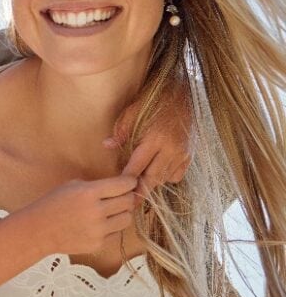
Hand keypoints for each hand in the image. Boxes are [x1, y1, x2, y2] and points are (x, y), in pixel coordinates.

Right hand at [28, 176, 137, 254]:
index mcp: (89, 192)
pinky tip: (100, 224)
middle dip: (128, 197)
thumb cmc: (53, 204)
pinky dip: (112, 228)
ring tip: (112, 211)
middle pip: (129, 202)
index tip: (131, 182)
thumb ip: (96, 186)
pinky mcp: (98, 244)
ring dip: (123, 213)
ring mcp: (98, 230)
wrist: (39, 230)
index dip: (130, 182)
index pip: (123, 185)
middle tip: (123, 196)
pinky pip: (116, 233)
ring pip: (127, 219)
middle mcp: (96, 211)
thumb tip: (120, 187)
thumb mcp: (72, 186)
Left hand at [106, 80, 192, 196]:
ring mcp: (183, 154)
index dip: (127, 179)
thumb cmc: (155, 101)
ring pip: (164, 178)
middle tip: (128, 201)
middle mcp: (172, 149)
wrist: (185, 95)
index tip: (118, 189)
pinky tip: (155, 172)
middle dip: (140, 190)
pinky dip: (165, 177)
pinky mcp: (190, 156)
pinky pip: (176, 175)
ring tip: (138, 186)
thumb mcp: (134, 111)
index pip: (137, 165)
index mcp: (156, 138)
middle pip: (153, 178)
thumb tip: (107, 146)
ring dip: (151, 183)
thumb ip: (121, 130)